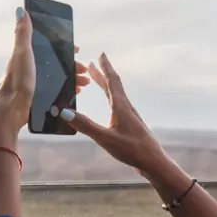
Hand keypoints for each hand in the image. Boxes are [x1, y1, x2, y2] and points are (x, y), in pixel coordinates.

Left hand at [0, 7, 88, 145]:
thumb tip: (21, 11)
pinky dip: (68, 90)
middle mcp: (30, 69)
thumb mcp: (22, 54)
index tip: (77, 51)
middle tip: (84, 71)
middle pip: (56, 64)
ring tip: (84, 83)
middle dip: (72, 66)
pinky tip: (74, 94)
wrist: (11, 111)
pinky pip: (57, 91)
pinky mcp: (37, 98)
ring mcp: (34, 84)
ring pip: (58, 78)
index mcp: (27, 57)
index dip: (64, 48)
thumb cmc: (17, 81)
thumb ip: (23, 33)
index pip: (49, 48)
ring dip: (73, 79)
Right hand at [60, 53, 167, 174]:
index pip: (112, 81)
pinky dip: (109, 98)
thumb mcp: (105, 138)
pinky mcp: (130, 125)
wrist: (153, 162)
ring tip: (96, 79)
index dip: (106, 67)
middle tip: (92, 63)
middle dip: (102, 74)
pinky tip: (109, 105)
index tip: (101, 54)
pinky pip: (117, 105)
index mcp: (121, 107)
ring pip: (115, 95)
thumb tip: (64, 112)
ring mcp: (129, 117)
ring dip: (105, 85)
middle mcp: (126, 108)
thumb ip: (85, 125)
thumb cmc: (132, 150)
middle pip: (113, 86)